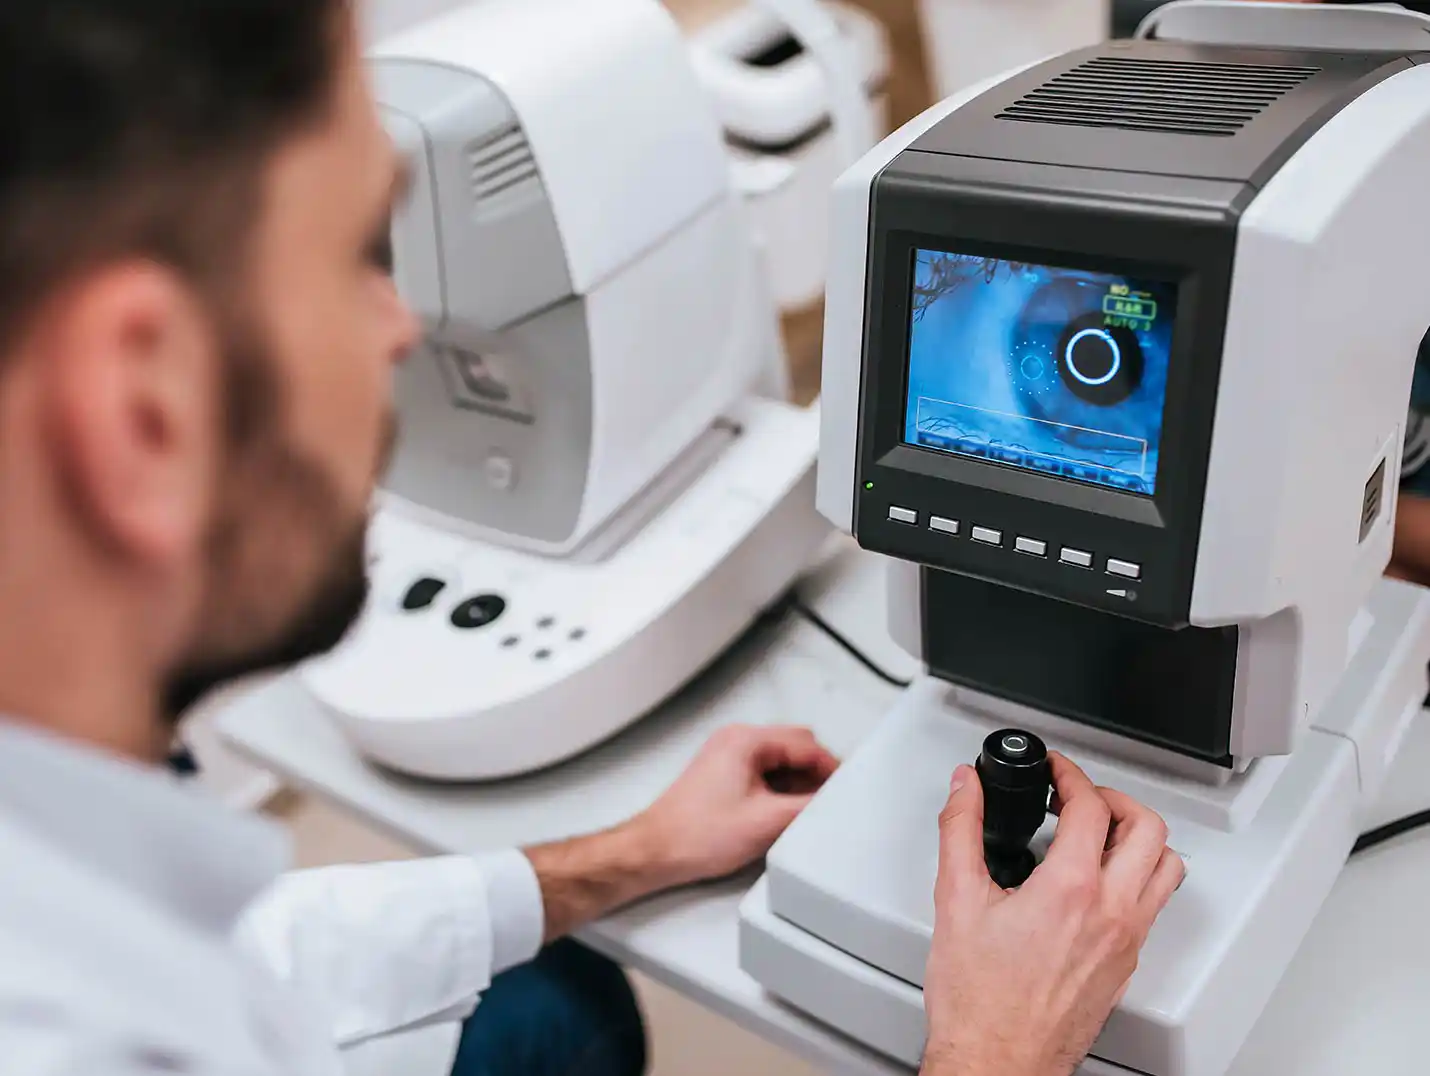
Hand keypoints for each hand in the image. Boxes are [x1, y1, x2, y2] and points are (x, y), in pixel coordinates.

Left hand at [632, 724, 839, 888]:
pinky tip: (782, 815)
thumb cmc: (697, 835)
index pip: (806, 743)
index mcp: (746, 741)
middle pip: (794, 747)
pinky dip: (779, 790)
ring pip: (780, 761)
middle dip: (815, 774)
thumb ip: (809, 806)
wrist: (658, 851)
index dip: (831, 768)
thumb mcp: (768, 822)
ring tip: (803, 814)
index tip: (845, 788)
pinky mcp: (724, 774)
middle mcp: (735, 741)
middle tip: (828, 802)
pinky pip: (764, 773)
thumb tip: (833, 799)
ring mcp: (727, 756)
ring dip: (797, 784)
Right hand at [921, 753, 1182, 1075]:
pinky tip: (1099, 882)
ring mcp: (1126, 942)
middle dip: (1115, 798)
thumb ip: (961, 830)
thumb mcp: (956, 900)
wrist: (997, 1062)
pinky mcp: (1125, 966)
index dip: (1071, 774)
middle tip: (1082, 796)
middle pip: (1147, 828)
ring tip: (1102, 831)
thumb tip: (967, 788)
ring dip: (1139, 838)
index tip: (1055, 770)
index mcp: (1071, 891)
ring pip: (1165, 868)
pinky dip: (1137, 878)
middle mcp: (1111, 914)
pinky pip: (1153, 906)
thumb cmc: (979, 1001)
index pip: (1091, 806)